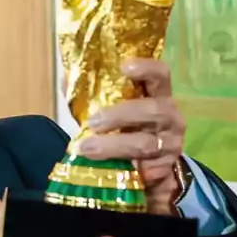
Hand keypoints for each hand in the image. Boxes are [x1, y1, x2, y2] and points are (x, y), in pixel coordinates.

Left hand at [79, 58, 184, 213]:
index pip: (161, 74)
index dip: (146, 68)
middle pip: (153, 109)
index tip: (124, 67)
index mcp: (159, 95)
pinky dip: (128, 169)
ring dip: (113, 146)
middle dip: (120, 115)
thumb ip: (90, 95)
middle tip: (92, 123)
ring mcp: (171, 144)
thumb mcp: (110, 109)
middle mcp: (171, 117)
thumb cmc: (125, 130)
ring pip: (145, 143)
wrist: (145, 169)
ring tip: (86, 148)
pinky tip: (111, 170)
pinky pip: (148, 169)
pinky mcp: (166, 168)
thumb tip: (65, 79)